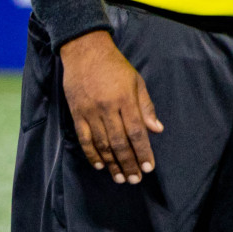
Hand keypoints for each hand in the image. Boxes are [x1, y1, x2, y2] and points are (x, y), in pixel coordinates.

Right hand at [60, 31, 162, 183]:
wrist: (85, 52)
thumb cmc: (116, 66)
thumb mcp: (137, 81)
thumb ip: (146, 106)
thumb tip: (156, 129)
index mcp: (126, 99)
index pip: (136, 131)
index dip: (143, 152)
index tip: (149, 167)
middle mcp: (107, 108)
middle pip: (119, 142)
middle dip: (129, 163)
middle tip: (136, 179)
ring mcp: (90, 112)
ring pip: (101, 144)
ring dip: (112, 164)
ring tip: (121, 178)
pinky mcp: (76, 114)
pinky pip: (84, 139)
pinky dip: (91, 154)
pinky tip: (100, 165)